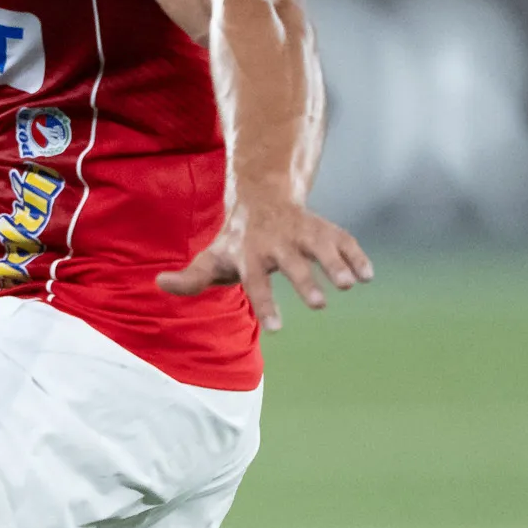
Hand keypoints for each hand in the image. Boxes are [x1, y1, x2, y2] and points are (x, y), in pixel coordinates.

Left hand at [158, 200, 373, 331]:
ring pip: (321, 246)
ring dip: (335, 263)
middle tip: (319, 306)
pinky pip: (344, 239)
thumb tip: (159, 283)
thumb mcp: (211, 258)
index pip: (256, 282)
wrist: (260, 198)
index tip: (277, 329)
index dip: (266, 303)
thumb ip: (189, 277)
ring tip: (350, 285)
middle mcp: (278, 242)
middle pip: (292, 263)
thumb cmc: (234, 241)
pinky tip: (368, 275)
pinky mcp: (324, 229)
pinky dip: (357, 254)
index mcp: (250, 254)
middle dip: (305, 282)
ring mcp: (303, 233)